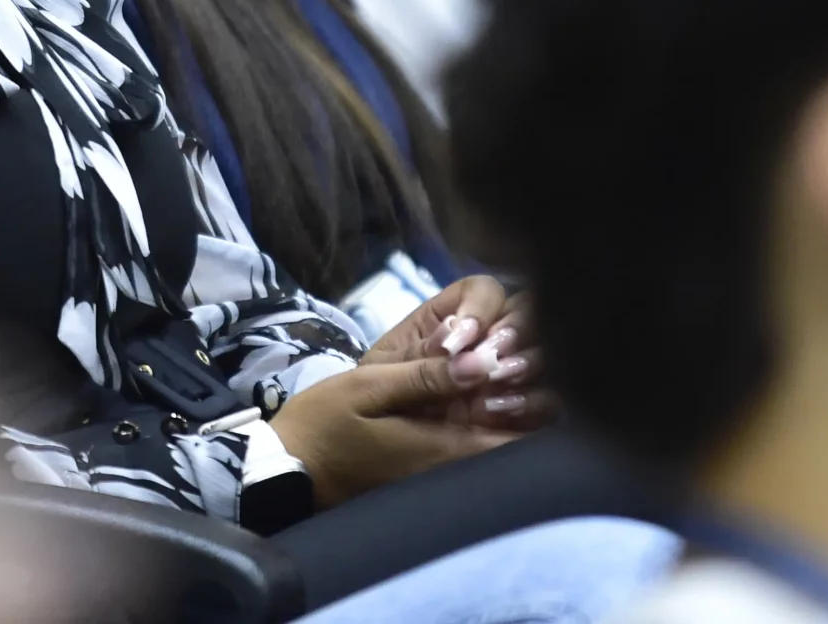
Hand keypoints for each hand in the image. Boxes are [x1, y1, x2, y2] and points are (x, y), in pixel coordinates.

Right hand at [269, 352, 516, 506]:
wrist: (291, 468)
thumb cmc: (324, 425)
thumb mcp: (368, 387)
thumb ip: (425, 376)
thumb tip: (484, 360)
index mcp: (446, 447)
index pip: (522, 435)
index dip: (536, 396)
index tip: (525, 359)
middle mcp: (457, 466)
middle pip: (524, 440)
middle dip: (533, 397)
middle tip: (517, 355)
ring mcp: (448, 471)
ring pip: (506, 440)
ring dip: (514, 405)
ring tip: (501, 364)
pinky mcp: (435, 467)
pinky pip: (482, 443)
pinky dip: (492, 416)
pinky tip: (479, 388)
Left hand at [362, 276, 553, 431]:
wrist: (343, 461)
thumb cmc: (350, 410)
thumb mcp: (375, 384)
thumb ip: (422, 370)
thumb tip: (476, 364)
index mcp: (444, 321)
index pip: (484, 291)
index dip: (481, 308)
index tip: (459, 341)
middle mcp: (480, 346)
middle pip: (528, 316)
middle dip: (515, 336)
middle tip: (492, 366)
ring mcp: (499, 382)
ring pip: (546, 359)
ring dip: (527, 371)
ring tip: (487, 401)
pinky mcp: (510, 421)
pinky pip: (545, 408)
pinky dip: (532, 408)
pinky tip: (499, 417)